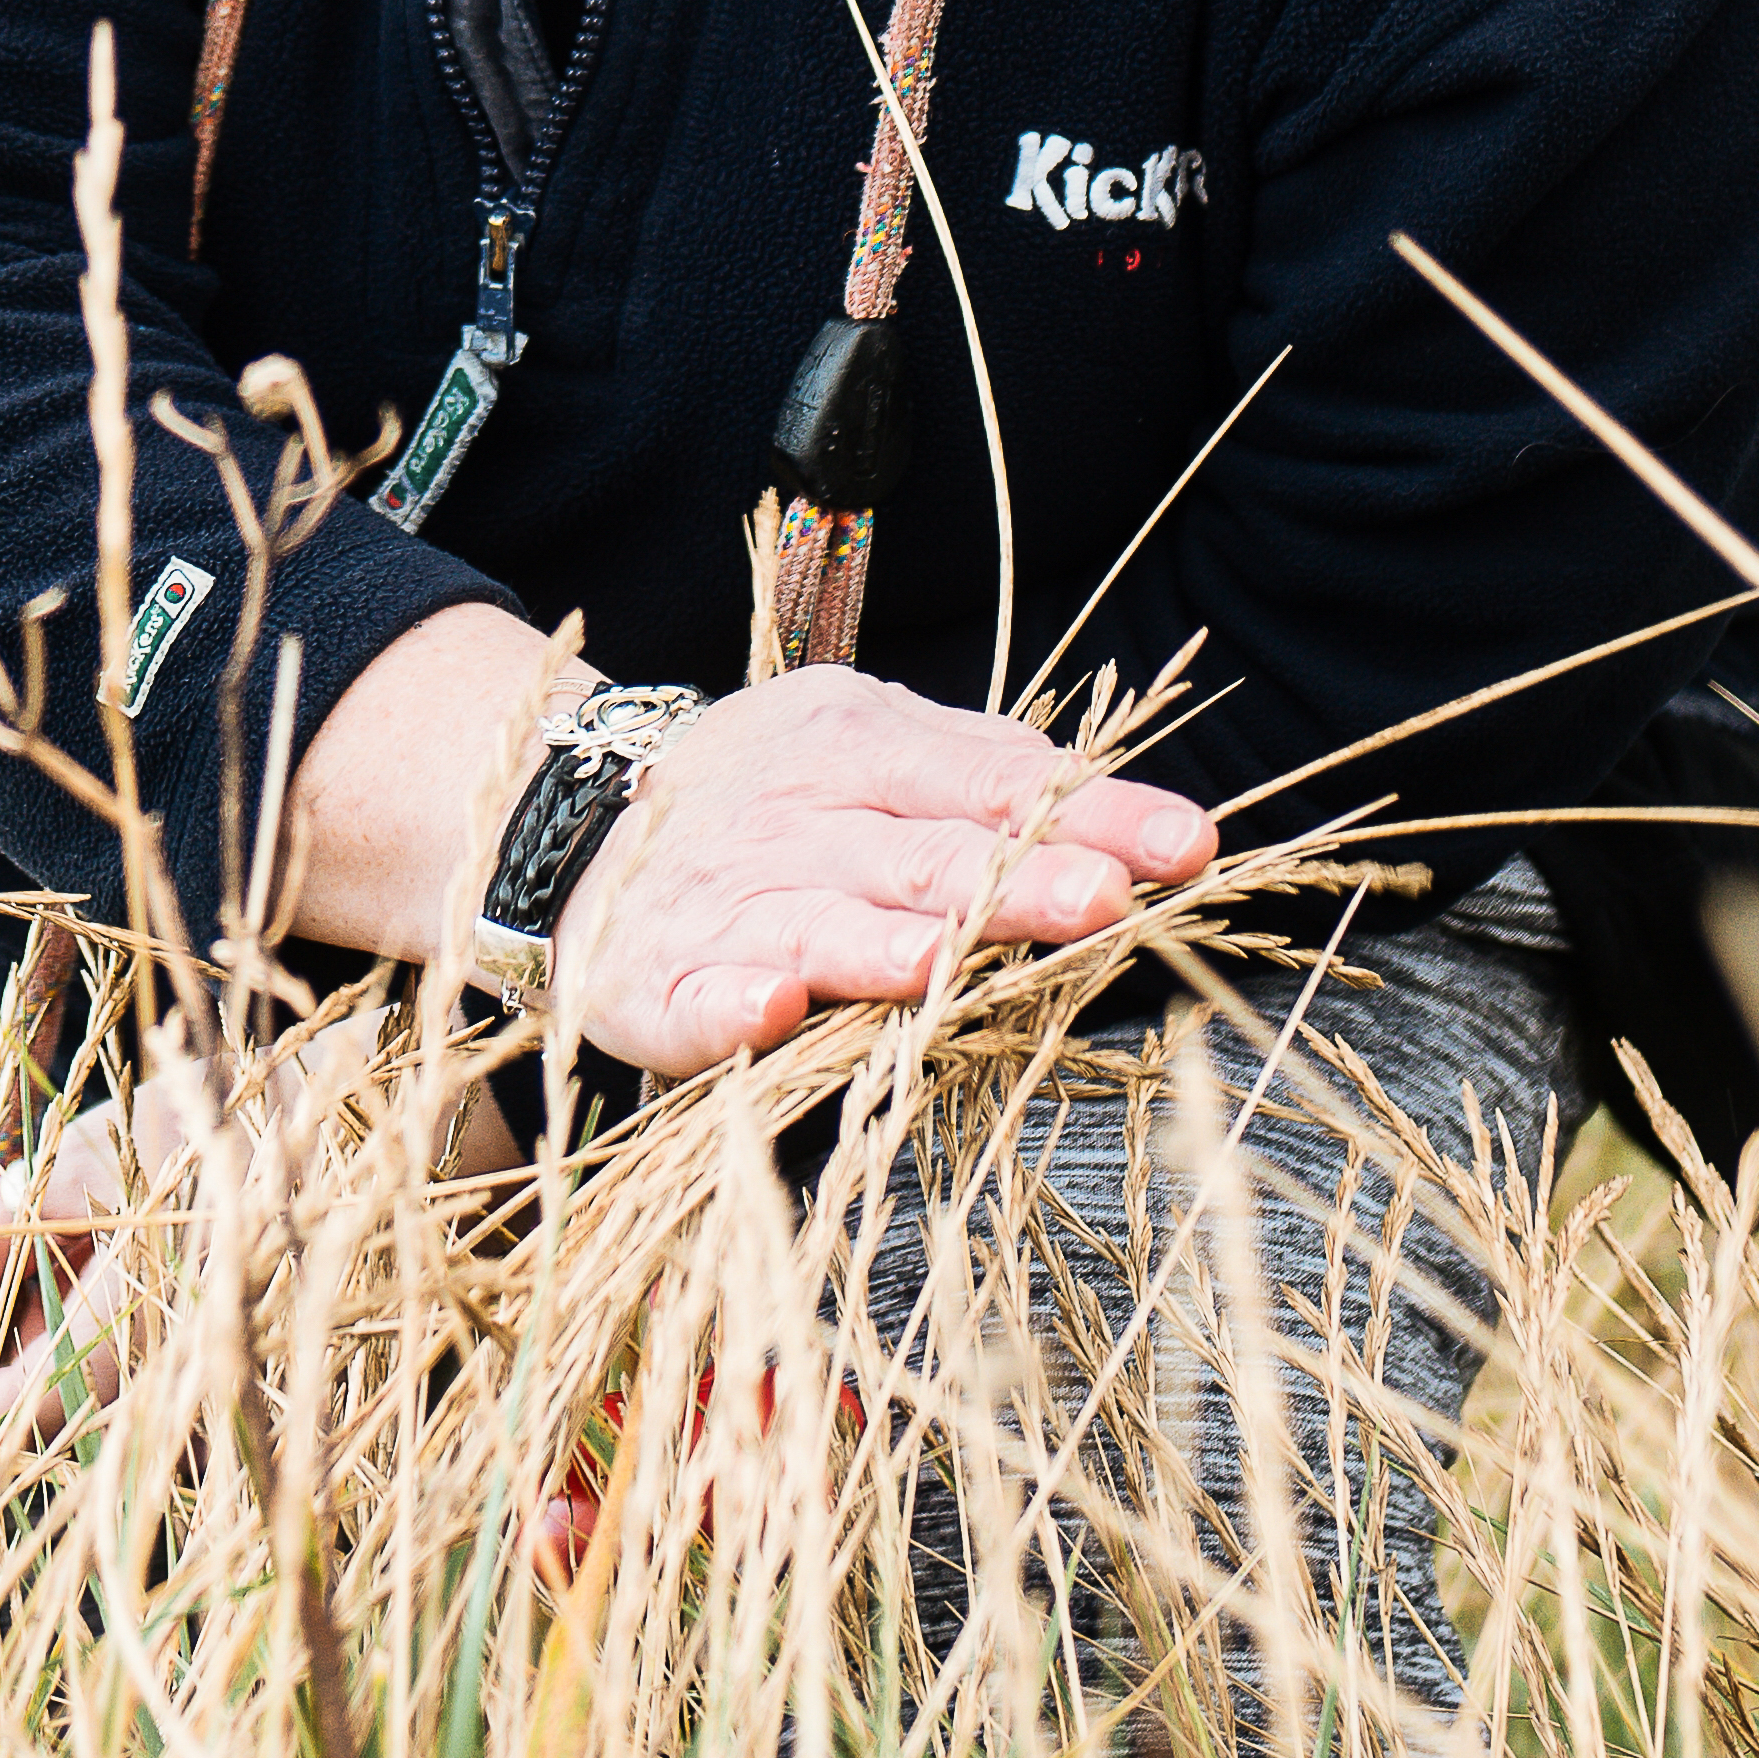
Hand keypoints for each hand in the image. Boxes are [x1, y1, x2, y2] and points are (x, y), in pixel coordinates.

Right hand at [542, 668, 1211, 1075]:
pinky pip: (695, 997)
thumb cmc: (768, 800)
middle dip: (1012, 881)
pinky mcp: (653, 981)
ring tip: (941, 964)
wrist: (569, 824)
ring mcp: (723, 901)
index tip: (1188, 846)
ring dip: (880, 945)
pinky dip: (728, 1006)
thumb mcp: (873, 752)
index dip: (1092, 813)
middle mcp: (798, 819)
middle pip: (923, 856)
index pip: (995, 779)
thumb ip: (989, 781)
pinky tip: (769, 1011)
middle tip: (1101, 899)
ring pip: (815, 924)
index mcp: (859, 745)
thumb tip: (1133, 819)